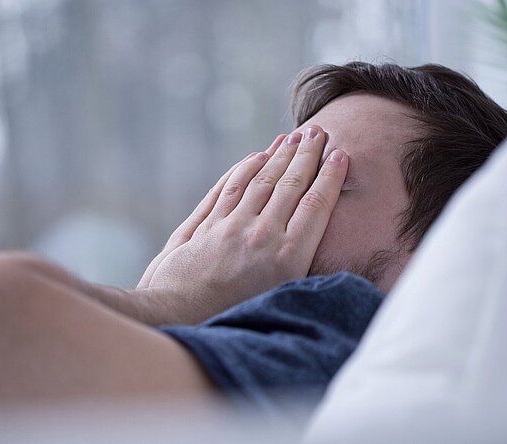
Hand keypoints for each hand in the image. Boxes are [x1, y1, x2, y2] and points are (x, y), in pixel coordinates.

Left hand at [138, 127, 347, 323]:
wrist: (178, 318)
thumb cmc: (232, 319)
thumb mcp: (277, 302)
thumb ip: (296, 268)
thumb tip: (314, 244)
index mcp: (287, 259)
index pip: (315, 206)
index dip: (329, 177)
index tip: (339, 156)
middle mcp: (261, 236)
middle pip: (289, 185)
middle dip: (306, 155)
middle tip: (317, 132)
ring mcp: (231, 227)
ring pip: (260, 181)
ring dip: (277, 155)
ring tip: (291, 137)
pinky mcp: (207, 225)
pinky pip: (229, 187)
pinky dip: (244, 168)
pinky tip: (255, 156)